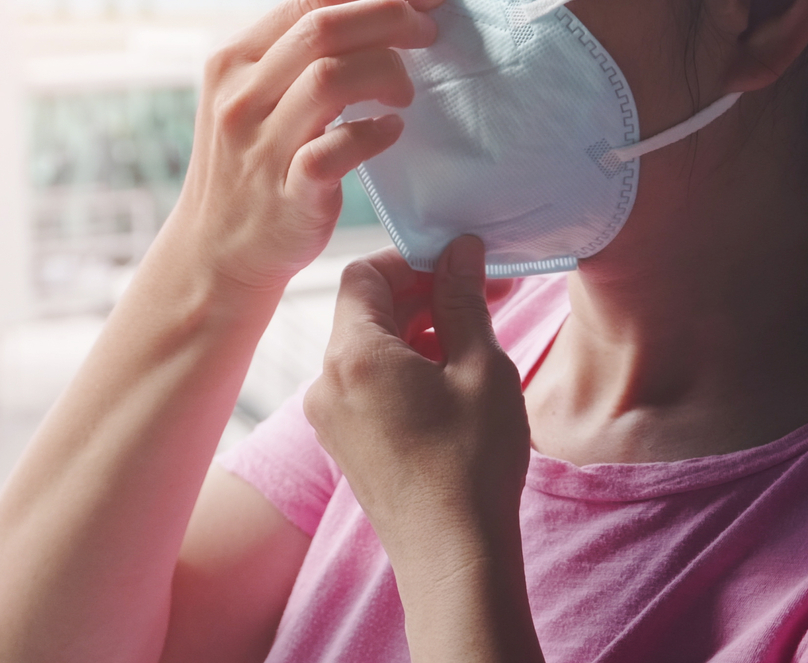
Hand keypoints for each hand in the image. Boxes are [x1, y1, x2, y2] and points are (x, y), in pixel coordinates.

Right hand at [156, 0, 446, 298]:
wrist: (217, 250)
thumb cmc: (257, 161)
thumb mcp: (266, 90)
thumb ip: (317, 36)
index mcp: (234, 59)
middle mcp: (239, 95)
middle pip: (324, 29)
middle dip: (391, 19)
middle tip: (431, 34)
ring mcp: (259, 144)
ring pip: (331, 79)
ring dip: (386, 74)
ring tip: (406, 91)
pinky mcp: (285, 192)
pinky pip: (337, 149)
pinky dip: (375, 134)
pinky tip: (391, 131)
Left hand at [303, 237, 528, 573]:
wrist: (452, 557)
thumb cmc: (471, 464)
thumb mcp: (480, 367)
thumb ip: (463, 299)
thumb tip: (459, 250)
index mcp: (351, 354)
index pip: (364, 273)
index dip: (413, 259)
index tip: (461, 263)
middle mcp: (325, 382)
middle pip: (364, 311)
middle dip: (421, 295)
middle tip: (482, 294)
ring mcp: (329, 417)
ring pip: (367, 349)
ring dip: (415, 333)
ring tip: (473, 341)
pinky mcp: (343, 444)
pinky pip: (365, 386)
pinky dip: (402, 370)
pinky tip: (449, 383)